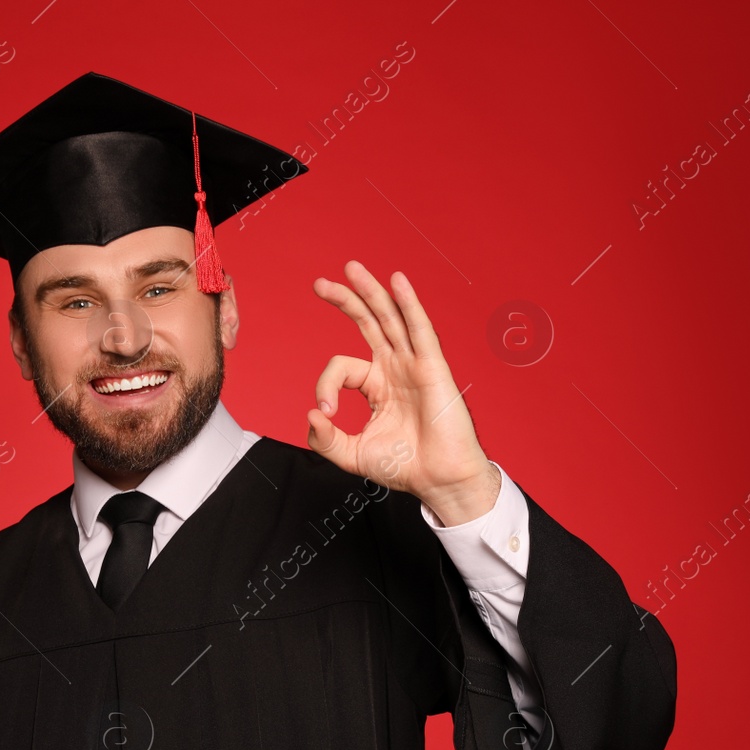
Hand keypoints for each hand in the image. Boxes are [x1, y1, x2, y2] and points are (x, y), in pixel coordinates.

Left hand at [308, 261, 499, 525]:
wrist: (438, 481)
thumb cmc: (404, 467)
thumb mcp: (351, 454)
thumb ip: (325, 439)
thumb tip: (312, 414)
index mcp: (377, 386)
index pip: (341, 367)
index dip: (326, 385)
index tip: (326, 413)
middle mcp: (395, 369)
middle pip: (368, 323)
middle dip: (344, 300)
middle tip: (320, 284)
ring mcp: (414, 365)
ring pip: (391, 318)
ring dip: (371, 292)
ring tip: (351, 269)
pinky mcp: (433, 368)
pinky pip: (420, 329)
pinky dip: (409, 303)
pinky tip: (398, 281)